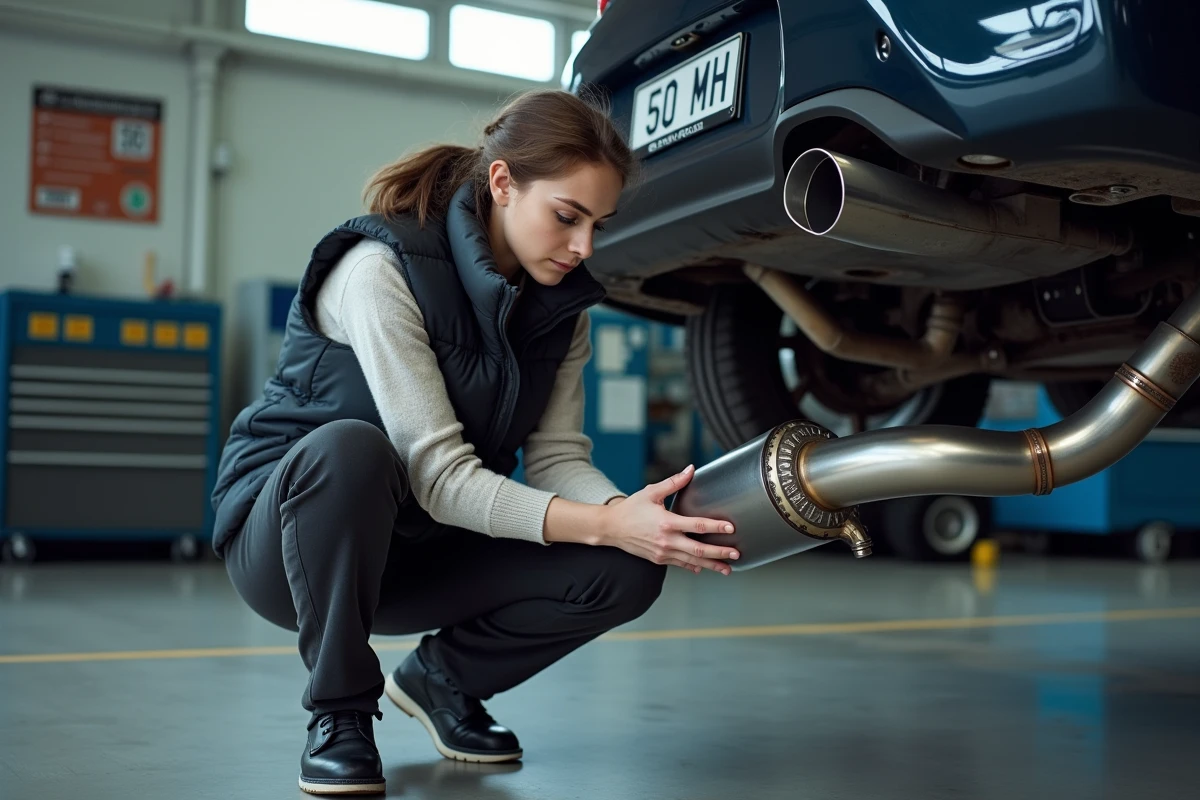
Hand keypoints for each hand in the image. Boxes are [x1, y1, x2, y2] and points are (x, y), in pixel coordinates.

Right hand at [599, 464, 738, 574]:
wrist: (611, 528)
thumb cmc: (631, 509)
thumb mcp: (651, 492)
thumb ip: (674, 482)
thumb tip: (690, 469)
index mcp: (667, 522)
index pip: (697, 525)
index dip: (716, 527)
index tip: (730, 528)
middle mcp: (666, 540)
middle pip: (699, 549)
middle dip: (719, 552)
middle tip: (736, 553)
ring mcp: (663, 552)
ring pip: (692, 561)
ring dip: (711, 565)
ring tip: (727, 568)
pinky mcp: (658, 559)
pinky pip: (680, 564)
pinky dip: (693, 566)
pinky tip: (702, 568)